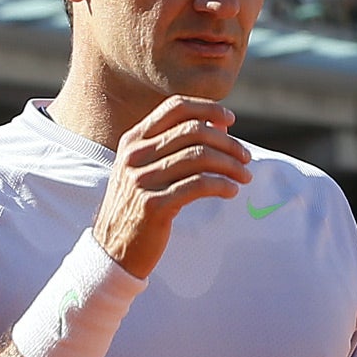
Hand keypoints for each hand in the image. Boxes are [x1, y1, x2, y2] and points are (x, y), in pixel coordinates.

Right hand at [92, 97, 249, 278]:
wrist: (111, 249)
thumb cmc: (137, 207)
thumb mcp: (145, 169)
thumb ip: (175, 146)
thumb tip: (220, 126)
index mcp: (133, 140)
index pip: (175, 108)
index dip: (207, 109)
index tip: (230, 119)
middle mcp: (135, 155)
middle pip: (193, 131)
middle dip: (227, 142)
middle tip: (245, 157)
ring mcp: (143, 180)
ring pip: (199, 157)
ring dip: (229, 165)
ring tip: (244, 175)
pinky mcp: (154, 205)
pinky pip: (198, 185)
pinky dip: (221, 185)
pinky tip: (231, 191)